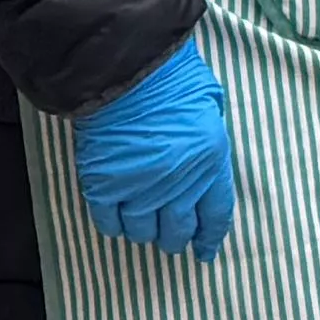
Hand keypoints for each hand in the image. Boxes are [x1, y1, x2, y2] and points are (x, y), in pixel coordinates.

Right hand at [73, 38, 236, 261]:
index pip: (215, 216)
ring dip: (143, 230)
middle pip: (176, 230)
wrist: (127, 69)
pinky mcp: (104, 187)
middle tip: (170, 237)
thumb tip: (202, 168)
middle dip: (175, 237)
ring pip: (141, 231)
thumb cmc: (174, 78)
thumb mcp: (211, 108)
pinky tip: (117, 215)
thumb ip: (208, 145)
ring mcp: (139, 188)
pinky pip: (109, 222)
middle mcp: (178, 184)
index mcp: (211, 162)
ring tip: (142, 220)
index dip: (209, 238)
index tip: (205, 251)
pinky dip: (114, 222)